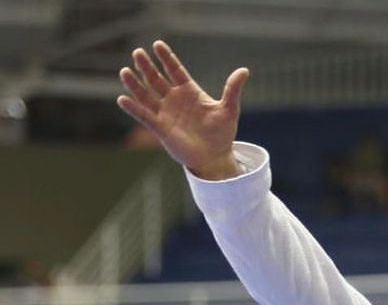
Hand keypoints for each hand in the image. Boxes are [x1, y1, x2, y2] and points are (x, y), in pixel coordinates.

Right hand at [116, 40, 248, 179]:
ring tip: (125, 71)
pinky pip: (144, 116)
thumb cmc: (222, 133)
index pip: (175, 70)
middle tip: (137, 52)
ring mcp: (165, 113)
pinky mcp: (160, 128)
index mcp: (189, 91)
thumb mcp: (229, 110)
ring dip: (135, 84)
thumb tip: (244, 71)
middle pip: (156, 79)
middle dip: (146, 66)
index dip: (166, 58)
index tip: (157, 45)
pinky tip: (123, 99)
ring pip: (146, 95)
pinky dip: (134, 108)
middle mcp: (174, 99)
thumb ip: (232, 90)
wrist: (215, 158)